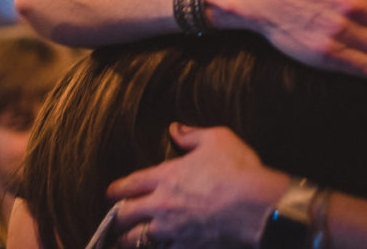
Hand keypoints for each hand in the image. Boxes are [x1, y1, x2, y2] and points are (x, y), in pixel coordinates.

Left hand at [108, 124, 287, 247]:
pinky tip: (158, 248)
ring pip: (138, 238)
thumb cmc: (237, 170)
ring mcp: (173, 228)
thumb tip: (175, 129)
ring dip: (129, 239)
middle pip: (127, 213)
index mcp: (167, 176)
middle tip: (114, 218)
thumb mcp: (216, 139)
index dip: (117, 189)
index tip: (111, 192)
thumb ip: (191, 135)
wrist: (255, 205)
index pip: (131, 183)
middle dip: (118, 216)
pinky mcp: (187, 245)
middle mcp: (163, 204)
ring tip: (124, 240)